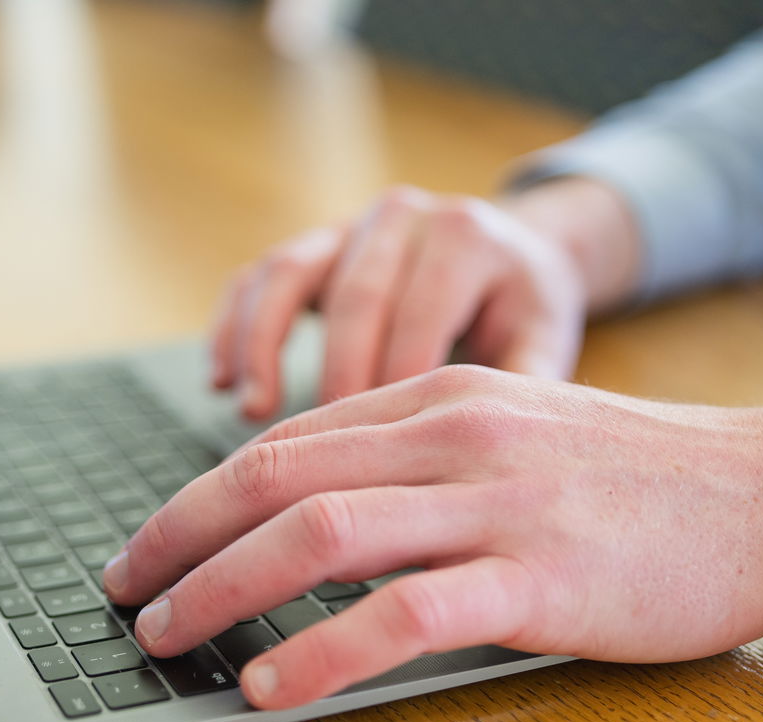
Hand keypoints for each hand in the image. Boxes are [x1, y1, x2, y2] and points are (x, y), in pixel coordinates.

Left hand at [104, 366, 762, 708]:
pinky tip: (270, 687)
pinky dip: (320, 651)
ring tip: (169, 640)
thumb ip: (417, 458)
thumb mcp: (516, 434)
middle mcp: (455, 434)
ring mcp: (498, 503)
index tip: (144, 553)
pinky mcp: (541, 578)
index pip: (282, 444)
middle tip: (124, 598)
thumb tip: (310, 507)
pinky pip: (403, 613)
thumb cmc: (639, 480)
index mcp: (439, 398)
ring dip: (223, 590)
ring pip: (320, 534)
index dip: (193, 502)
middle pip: (274, 479)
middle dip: (178, 541)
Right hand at [209, 182, 626, 420]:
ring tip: (253, 411)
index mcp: (464, 237)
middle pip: (354, 299)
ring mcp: (350, 224)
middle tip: (323, 461)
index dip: (397, 389)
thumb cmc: (522, 313)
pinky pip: (256, 277)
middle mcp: (403, 217)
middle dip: (335, 381)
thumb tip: (493, 457)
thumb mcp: (542, 343)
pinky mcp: (312, 244)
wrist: (513, 253)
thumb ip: (522, 389)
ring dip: (263, 345)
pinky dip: (234, 327)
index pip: (420, 318)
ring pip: (289, 273)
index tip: (383, 463)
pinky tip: (220, 381)